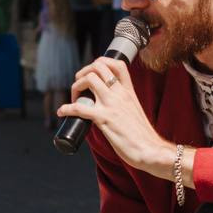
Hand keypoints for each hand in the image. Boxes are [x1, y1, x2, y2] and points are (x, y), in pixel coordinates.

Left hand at [58, 57, 167, 172]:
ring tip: (74, 99)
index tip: (92, 74)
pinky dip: (66, 108)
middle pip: (99, 66)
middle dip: (83, 72)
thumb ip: (124, 104)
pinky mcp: (104, 119)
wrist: (150, 149)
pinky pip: (79, 108)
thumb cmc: (143, 135)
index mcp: (129, 91)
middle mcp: (120, 94)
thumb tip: (111, 106)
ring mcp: (111, 105)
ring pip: (88, 79)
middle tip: (79, 86)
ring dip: (75, 87)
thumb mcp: (135, 111)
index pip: (117, 64)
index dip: (101, 63)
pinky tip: (62, 112)